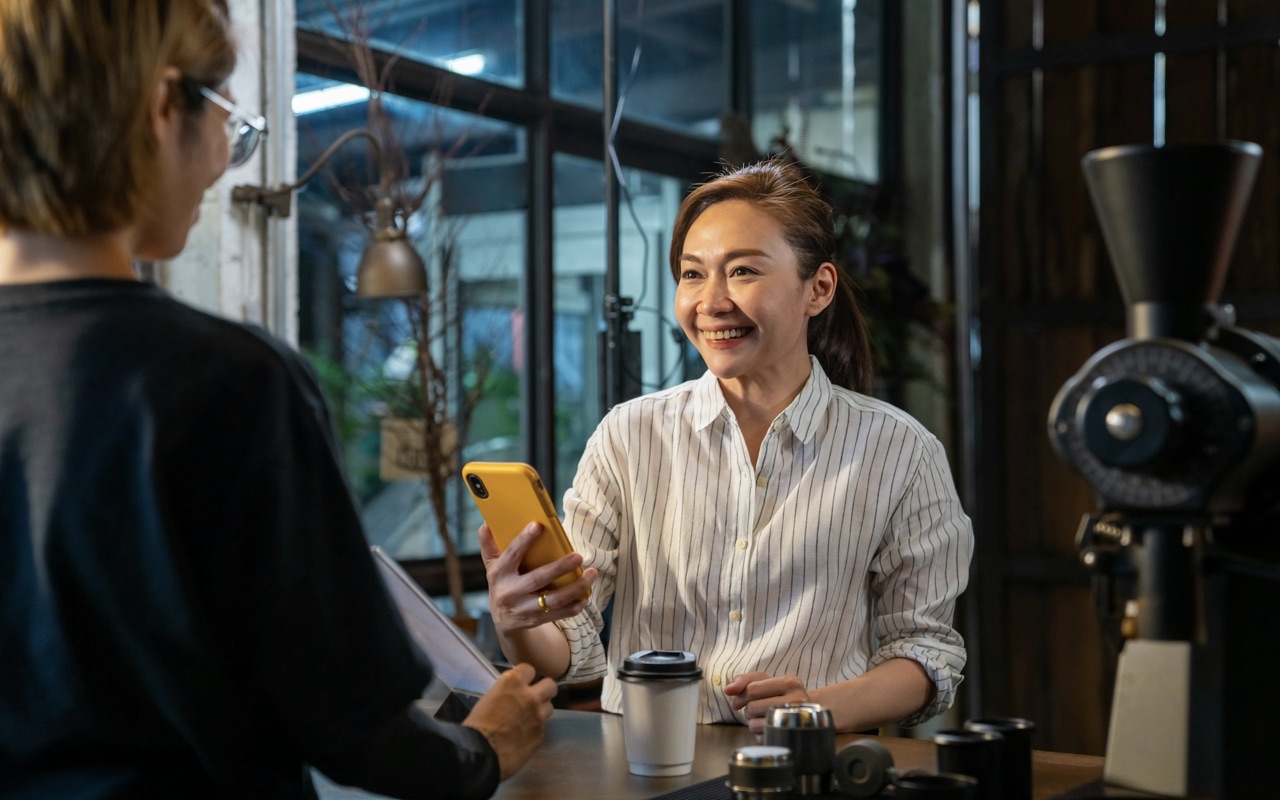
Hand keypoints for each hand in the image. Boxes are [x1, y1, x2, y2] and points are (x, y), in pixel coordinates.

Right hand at [462, 663, 557, 780]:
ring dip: (541, 710)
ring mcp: (538, 716)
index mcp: (513, 683)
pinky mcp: (540, 736)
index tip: (522, 682)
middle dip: (544, 690)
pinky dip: (535, 730)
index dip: (526, 676)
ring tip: (530, 718)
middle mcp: (530, 696)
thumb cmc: (477, 724)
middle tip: (535, 697)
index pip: (530, 668)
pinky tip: (524, 737)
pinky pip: (542, 728)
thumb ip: (506, 692)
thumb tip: (512, 695)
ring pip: (550, 707)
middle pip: (550, 685)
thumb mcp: (489, 698)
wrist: (480, 753)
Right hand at [478, 523, 596, 634]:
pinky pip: (558, 614)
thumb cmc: (502, 583)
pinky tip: (586, 596)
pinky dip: (574, 606)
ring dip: (575, 588)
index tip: (538, 526)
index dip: (523, 540)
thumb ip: (489, 546)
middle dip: (559, 568)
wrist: (503, 619)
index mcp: (498, 574)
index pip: (511, 555)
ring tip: (592, 574)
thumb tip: (485, 524)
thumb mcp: (492, 565)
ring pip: (552, 600)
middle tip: (578, 556)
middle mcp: (509, 593)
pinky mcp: (535, 620)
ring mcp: (523, 609)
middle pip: (537, 579)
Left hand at [724, 671, 811, 737]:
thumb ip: (744, 680)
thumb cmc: (779, 694)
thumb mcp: (764, 681)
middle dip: (748, 710)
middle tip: (755, 710)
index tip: (738, 702)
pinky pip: (760, 739)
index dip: (740, 696)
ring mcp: (794, 721)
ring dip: (752, 723)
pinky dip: (759, 735)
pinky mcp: (788, 738)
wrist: (803, 713)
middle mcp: (796, 701)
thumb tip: (728, 690)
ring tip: (762, 718)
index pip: (752, 689)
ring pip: (754, 724)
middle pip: (753, 707)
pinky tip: (767, 728)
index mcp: (790, 682)